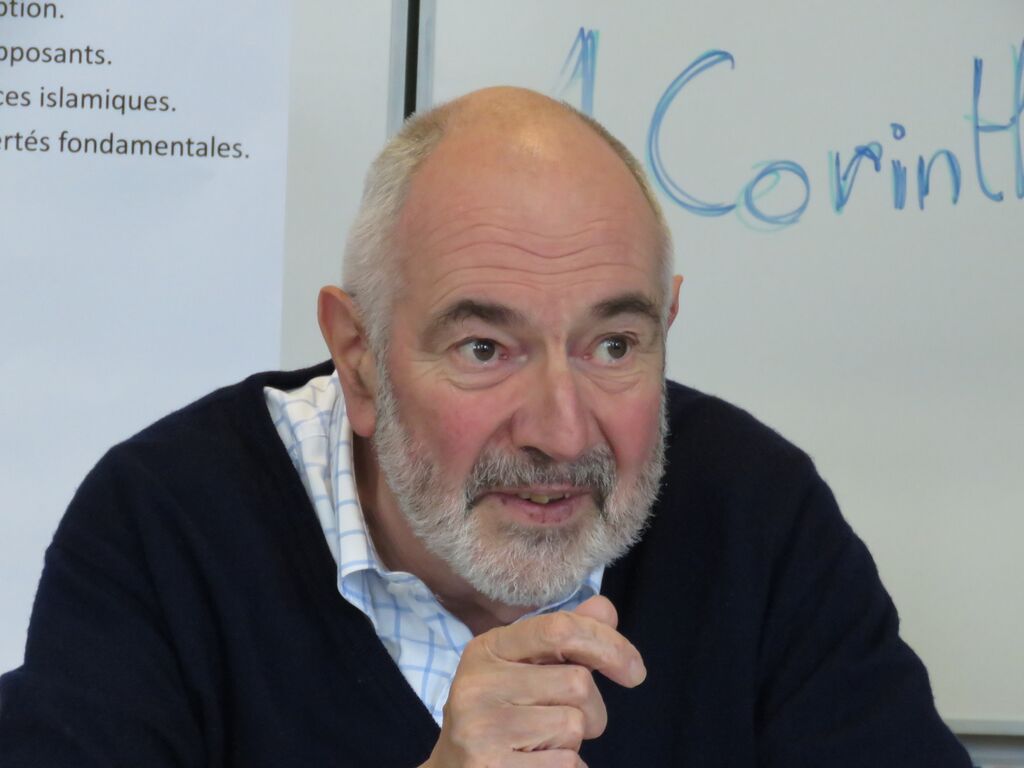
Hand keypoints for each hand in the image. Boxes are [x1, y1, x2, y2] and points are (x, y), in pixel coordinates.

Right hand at [421, 595, 645, 766]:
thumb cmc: (499, 715)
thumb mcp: (522, 668)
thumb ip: (564, 638)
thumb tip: (605, 609)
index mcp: (488, 648)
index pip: (560, 628)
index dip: (608, 644)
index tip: (635, 670)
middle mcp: (478, 683)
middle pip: (577, 681)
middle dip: (592, 708)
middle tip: (570, 721)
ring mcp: (481, 728)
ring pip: (573, 724)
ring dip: (574, 740)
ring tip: (544, 742)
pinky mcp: (491, 767)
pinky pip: (566, 764)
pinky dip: (564, 766)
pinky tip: (535, 762)